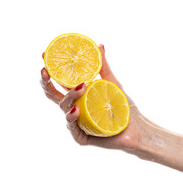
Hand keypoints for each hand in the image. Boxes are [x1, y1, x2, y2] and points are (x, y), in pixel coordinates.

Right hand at [40, 45, 158, 155]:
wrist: (138, 129)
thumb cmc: (124, 107)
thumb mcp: (113, 83)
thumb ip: (104, 66)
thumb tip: (99, 45)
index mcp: (79, 95)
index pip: (60, 82)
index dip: (50, 69)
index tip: (44, 56)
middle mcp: (74, 108)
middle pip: (53, 95)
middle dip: (46, 82)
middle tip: (45, 71)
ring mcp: (77, 122)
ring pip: (64, 108)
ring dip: (69, 97)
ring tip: (81, 88)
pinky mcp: (82, 136)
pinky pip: (72, 128)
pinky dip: (72, 119)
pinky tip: (76, 111)